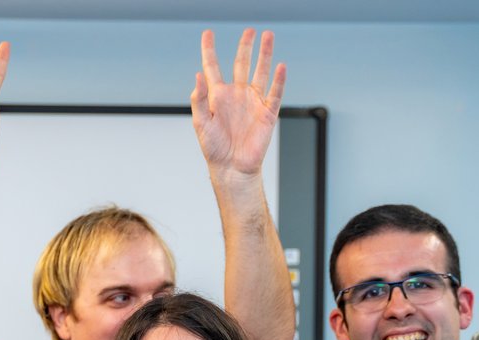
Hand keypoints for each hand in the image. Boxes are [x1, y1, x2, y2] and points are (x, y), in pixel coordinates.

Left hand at [191, 29, 285, 178]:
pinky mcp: (267, 113)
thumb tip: (198, 75)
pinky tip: (280, 66)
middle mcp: (236, 94)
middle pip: (241, 63)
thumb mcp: (201, 123)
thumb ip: (199, 99)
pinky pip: (274, 92)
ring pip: (260, 71)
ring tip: (268, 36)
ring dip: (264, 54)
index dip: (209, 49)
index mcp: (218, 95)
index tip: (207, 33)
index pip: (212, 66)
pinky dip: (278, 79)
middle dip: (245, 46)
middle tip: (250, 30)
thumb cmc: (214, 149)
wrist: (232, 168)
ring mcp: (253, 102)